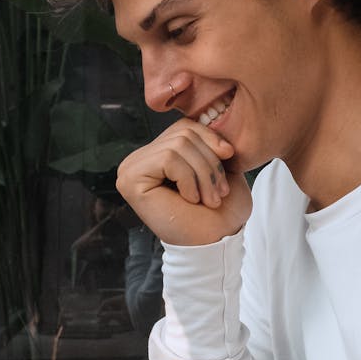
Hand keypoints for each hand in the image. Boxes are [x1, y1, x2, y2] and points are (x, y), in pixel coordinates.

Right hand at [116, 120, 251, 245]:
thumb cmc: (220, 212)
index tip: (230, 159)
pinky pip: (169, 158)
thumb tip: (207, 116)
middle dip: (209, 161)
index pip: (185, 127)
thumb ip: (208, 141)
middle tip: (218, 192)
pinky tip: (190, 199)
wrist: (215, 243)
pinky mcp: (130, 180)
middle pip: (182, 134)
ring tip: (209, 199)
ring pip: (178, 145)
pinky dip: (188, 179)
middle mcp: (140, 159)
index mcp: (158, 155)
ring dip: (203, 174)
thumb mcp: (220, 166)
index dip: (211, 139)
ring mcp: (131, 169)